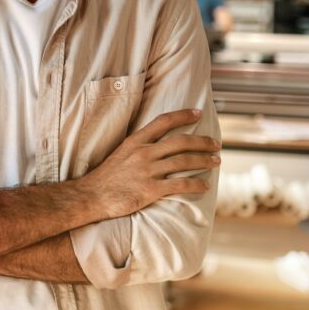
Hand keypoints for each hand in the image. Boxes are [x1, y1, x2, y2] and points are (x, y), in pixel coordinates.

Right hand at [80, 109, 219, 219]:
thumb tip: (159, 145)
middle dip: (202, 141)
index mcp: (135, 141)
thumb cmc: (106, 177)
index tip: (198, 113)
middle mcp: (143, 153)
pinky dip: (196, 183)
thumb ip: (139, 147)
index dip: (183, 115)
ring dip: (204, 160)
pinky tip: (205, 185)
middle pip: (180, 141)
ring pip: (184, 161)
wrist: (92, 196)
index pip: (163, 122)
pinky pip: (180, 184)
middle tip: (216, 144)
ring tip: (216, 161)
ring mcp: (147, 171)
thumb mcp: (120, 153)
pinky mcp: (150, 190)